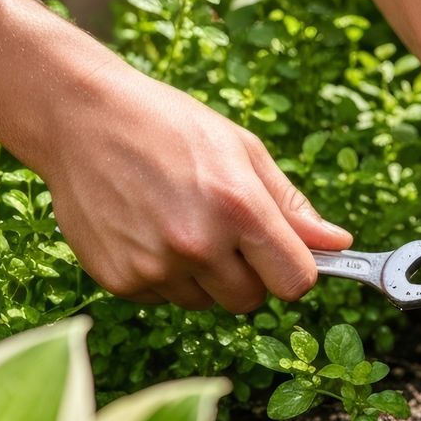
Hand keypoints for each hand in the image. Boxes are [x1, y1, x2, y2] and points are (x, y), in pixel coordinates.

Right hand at [34, 58, 351, 312]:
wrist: (81, 119)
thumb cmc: (168, 125)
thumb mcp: (241, 149)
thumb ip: (291, 205)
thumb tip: (338, 244)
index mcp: (238, 207)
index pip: (295, 281)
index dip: (294, 269)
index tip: (282, 254)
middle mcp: (198, 244)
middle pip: (250, 300)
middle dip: (247, 274)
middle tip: (222, 228)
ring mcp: (155, 267)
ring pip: (204, 302)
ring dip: (202, 275)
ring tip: (176, 219)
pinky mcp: (119, 281)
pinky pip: (163, 297)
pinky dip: (162, 274)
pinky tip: (146, 228)